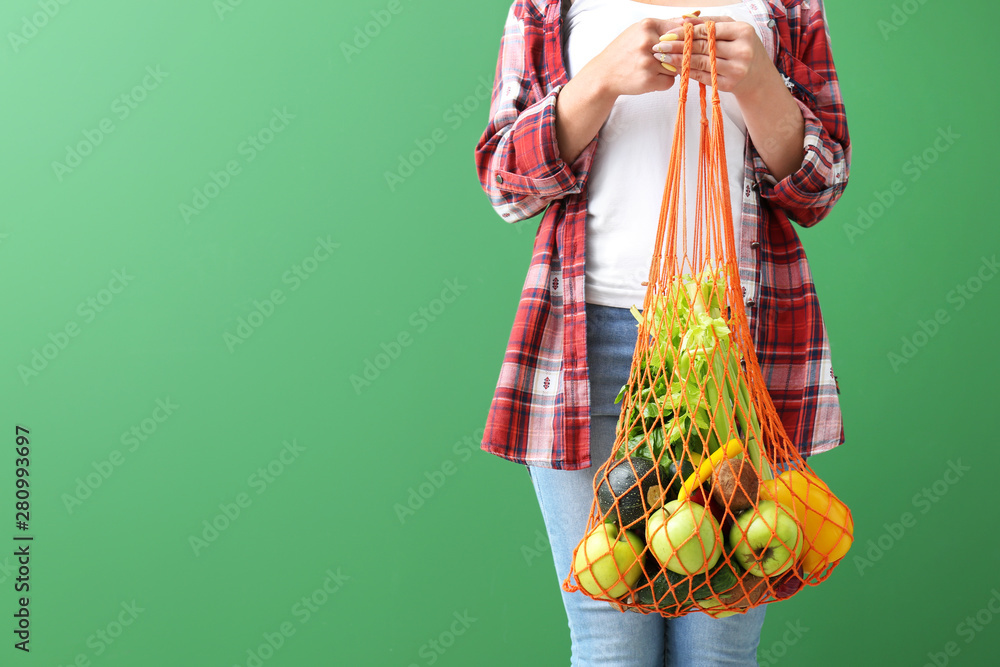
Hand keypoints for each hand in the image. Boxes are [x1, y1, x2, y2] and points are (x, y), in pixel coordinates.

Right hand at [584, 17, 690, 98]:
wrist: (604, 74)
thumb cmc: (623, 52)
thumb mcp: (639, 31)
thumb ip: (665, 26)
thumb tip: (691, 20)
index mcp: (646, 26)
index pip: (680, 31)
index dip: (681, 41)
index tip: (675, 46)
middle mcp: (647, 42)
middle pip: (680, 49)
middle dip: (675, 56)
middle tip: (660, 59)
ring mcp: (648, 62)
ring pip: (676, 67)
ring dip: (668, 70)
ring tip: (650, 69)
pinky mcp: (648, 80)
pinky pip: (670, 82)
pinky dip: (663, 82)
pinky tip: (649, 78)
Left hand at [651, 17, 771, 97]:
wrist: (758, 77)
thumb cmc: (742, 48)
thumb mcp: (732, 31)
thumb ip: (709, 23)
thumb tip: (684, 19)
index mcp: (743, 32)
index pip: (709, 30)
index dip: (686, 32)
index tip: (668, 33)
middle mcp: (742, 50)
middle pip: (703, 46)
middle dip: (678, 46)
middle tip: (659, 45)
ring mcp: (736, 69)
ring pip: (700, 62)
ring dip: (678, 60)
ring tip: (662, 57)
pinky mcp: (728, 84)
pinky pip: (702, 76)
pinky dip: (686, 71)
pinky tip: (674, 67)